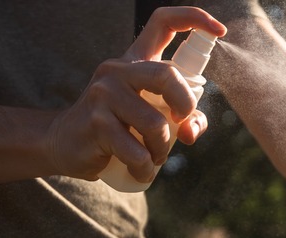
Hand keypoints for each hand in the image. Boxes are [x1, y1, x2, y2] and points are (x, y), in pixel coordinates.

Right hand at [45, 7, 225, 181]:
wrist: (66, 144)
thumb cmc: (118, 128)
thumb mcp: (153, 116)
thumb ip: (184, 118)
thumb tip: (191, 131)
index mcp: (136, 60)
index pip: (164, 22)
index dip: (194, 18)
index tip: (219, 30)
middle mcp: (118, 70)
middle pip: (167, 75)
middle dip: (185, 105)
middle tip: (181, 125)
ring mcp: (103, 93)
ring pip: (155, 123)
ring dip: (162, 150)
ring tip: (154, 157)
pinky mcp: (95, 122)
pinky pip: (136, 151)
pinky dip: (145, 168)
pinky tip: (140, 170)